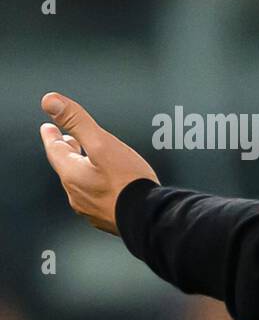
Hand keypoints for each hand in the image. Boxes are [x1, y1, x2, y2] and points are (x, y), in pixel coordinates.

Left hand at [40, 92, 159, 235]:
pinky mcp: (107, 219)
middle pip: (67, 168)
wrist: (149, 217)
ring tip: (90, 164)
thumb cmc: (128, 182)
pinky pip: (95, 199)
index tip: (48, 128)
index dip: (52, 136)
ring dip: (82, 171)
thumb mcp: (102, 143)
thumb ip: (77, 121)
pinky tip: (108, 188)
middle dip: (67, 153)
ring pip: (80, 185)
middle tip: (68, 142)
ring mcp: (91, 209)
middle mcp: (76, 193)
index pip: (54, 150)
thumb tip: (50, 100)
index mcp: (72, 174)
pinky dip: (96, 188)